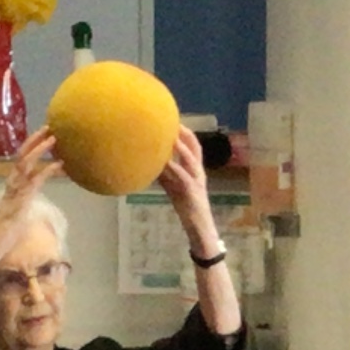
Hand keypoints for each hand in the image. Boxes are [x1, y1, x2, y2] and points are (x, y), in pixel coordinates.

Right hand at [0, 132, 63, 234]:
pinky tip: (60, 164)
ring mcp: (16, 188)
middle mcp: (13, 181)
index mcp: (13, 182)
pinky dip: (48, 170)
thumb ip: (28, 196)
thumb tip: (38, 190)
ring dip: (40, 149)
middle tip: (49, 127)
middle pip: (22, 155)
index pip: (20, 158)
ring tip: (53, 138)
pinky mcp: (22, 197)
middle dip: (35, 140)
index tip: (43, 133)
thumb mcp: (22, 206)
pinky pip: (35, 180)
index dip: (31, 145)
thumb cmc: (11, 226)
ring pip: (26, 163)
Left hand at [160, 125, 219, 242]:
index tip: (174, 121)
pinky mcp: (191, 192)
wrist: (199, 228)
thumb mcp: (174, 188)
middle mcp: (198, 173)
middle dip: (185, 134)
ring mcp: (196, 182)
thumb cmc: (187, 207)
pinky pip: (182, 176)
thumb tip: (149, 163)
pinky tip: (163, 160)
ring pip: (190, 159)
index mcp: (196, 171)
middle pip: (195, 148)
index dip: (186, 134)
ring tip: (170, 136)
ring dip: (180, 147)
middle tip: (173, 122)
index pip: (194, 147)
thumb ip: (165, 175)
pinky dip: (173, 166)